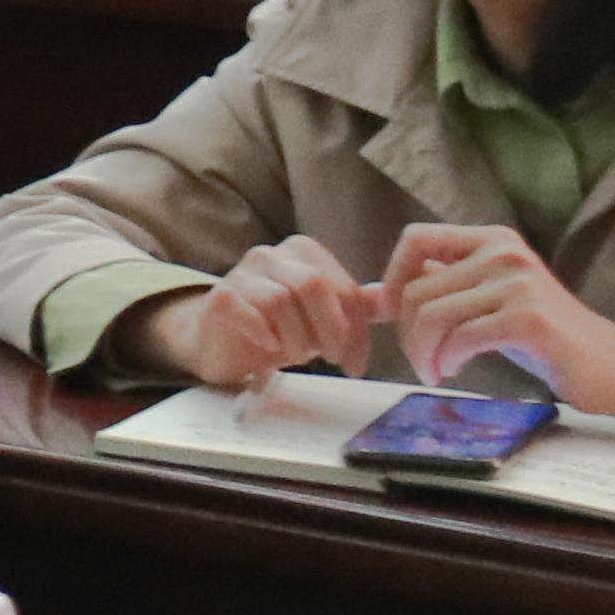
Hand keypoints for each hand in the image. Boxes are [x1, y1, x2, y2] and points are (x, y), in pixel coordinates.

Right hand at [130, 234, 377, 386]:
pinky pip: (249, 311)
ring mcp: (240, 272)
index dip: (356, 329)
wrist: (222, 343)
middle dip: (329, 330)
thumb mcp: (323, 318)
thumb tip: (394, 301)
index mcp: (303, 252)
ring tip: (298, 356)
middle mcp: (270, 254)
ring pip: (280, 300)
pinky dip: (266, 335)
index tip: (355, 362)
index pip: (342, 287)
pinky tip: (270, 346)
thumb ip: (357, 307)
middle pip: (312, 285)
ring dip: (297, 339)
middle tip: (331, 359)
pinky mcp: (219, 296)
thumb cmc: (278, 329)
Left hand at [381, 222, 614, 407]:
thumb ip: (434, 291)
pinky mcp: (529, 319)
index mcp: (492, 240)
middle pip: (416, 288)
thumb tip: (365, 297)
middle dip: (406, 333)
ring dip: (423, 353)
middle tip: (421, 361)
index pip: (415, 238)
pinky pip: (460, 338)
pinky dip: (447, 360)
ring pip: (432, 315)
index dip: (392, 277)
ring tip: (435, 371)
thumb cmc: (541, 337)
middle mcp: (504, 252)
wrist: (613, 366)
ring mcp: (518, 284)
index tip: (394, 314)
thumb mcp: (483, 302)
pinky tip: (454, 370)